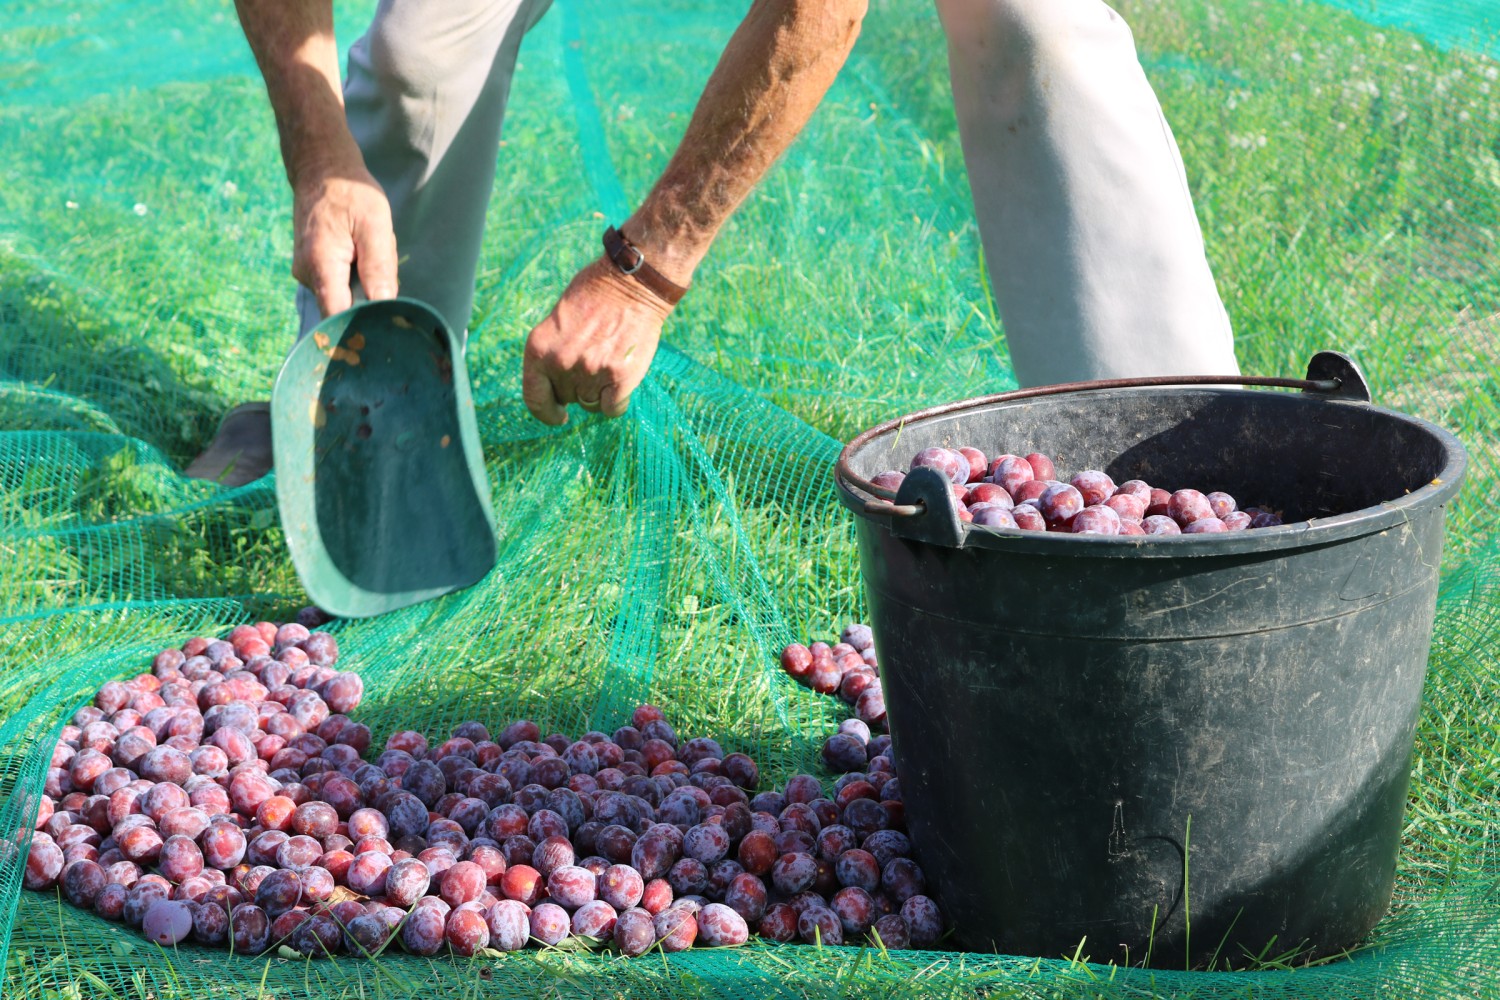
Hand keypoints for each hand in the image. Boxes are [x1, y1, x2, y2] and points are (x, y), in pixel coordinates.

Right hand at [291, 157, 398, 317]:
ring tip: (369, 248)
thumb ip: (378, 267)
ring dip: (365, 282)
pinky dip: (356, 273)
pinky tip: (360, 250)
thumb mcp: (375, 224)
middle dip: (369, 297)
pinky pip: (339, 284)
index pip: (337, 316)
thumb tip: (384, 305)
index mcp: (321, 264)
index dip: (359, 327)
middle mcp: (307, 274)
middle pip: (344, 308)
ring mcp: (306, 273)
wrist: (321, 169)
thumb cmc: (351, 192)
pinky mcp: (311, 270)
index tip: (382, 328)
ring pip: (344, 295)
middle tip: (381, 262)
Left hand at [522, 257, 672, 424]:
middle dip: (578, 388)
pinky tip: (622, 378)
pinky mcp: (619, 378)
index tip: (558, 415)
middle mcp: (561, 363)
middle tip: (594, 361)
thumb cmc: (596, 294)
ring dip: (600, 391)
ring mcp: (590, 371)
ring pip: (591, 404)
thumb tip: (557, 387)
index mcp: (538, 348)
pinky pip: (612, 409)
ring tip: (609, 361)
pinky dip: (617, 400)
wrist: (633, 282)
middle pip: (567, 398)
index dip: (546, 412)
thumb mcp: (558, 322)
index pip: (534, 398)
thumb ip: (553, 354)